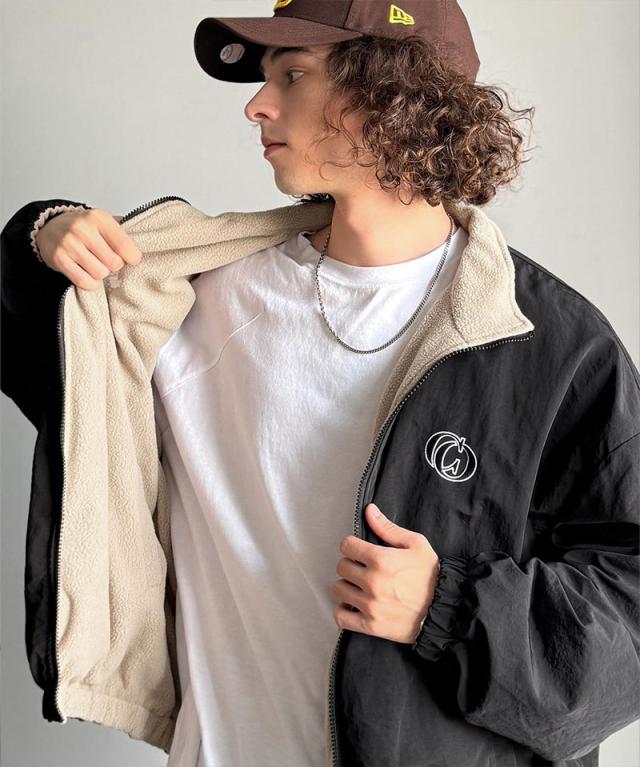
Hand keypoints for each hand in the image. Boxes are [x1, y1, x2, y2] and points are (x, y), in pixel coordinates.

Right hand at [36, 208, 141, 290]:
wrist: (50, 227)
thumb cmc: (83, 228)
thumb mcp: (102, 223)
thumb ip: (121, 234)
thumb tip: (141, 253)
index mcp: (98, 218)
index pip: (124, 245)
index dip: (132, 258)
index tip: (132, 259)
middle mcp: (83, 229)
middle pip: (114, 263)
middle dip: (114, 266)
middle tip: (107, 260)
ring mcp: (69, 244)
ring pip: (100, 273)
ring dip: (101, 274)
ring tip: (95, 264)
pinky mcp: (59, 259)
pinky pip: (84, 281)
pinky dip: (90, 282)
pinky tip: (87, 273)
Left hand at [331, 503, 439, 643]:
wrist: (444, 609)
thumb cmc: (431, 576)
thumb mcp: (416, 544)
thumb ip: (388, 528)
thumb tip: (370, 511)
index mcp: (381, 560)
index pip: (346, 546)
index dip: (352, 545)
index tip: (358, 550)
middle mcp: (373, 582)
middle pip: (341, 567)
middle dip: (350, 564)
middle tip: (361, 568)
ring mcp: (371, 605)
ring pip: (338, 589)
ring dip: (346, 586)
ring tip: (358, 586)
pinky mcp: (371, 625)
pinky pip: (341, 617)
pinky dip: (343, 610)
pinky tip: (352, 604)